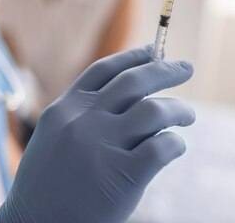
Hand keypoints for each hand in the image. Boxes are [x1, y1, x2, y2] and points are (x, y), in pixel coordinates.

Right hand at [0, 46, 194, 222]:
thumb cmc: (46, 184)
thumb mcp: (54, 136)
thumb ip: (81, 114)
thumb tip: (126, 95)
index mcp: (65, 109)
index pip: (105, 70)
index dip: (134, 56)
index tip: (156, 50)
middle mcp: (83, 121)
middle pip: (134, 82)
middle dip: (165, 70)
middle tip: (186, 68)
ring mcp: (102, 147)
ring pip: (154, 111)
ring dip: (178, 110)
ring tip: (188, 116)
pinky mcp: (122, 177)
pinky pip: (161, 147)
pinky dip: (175, 143)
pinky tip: (176, 146)